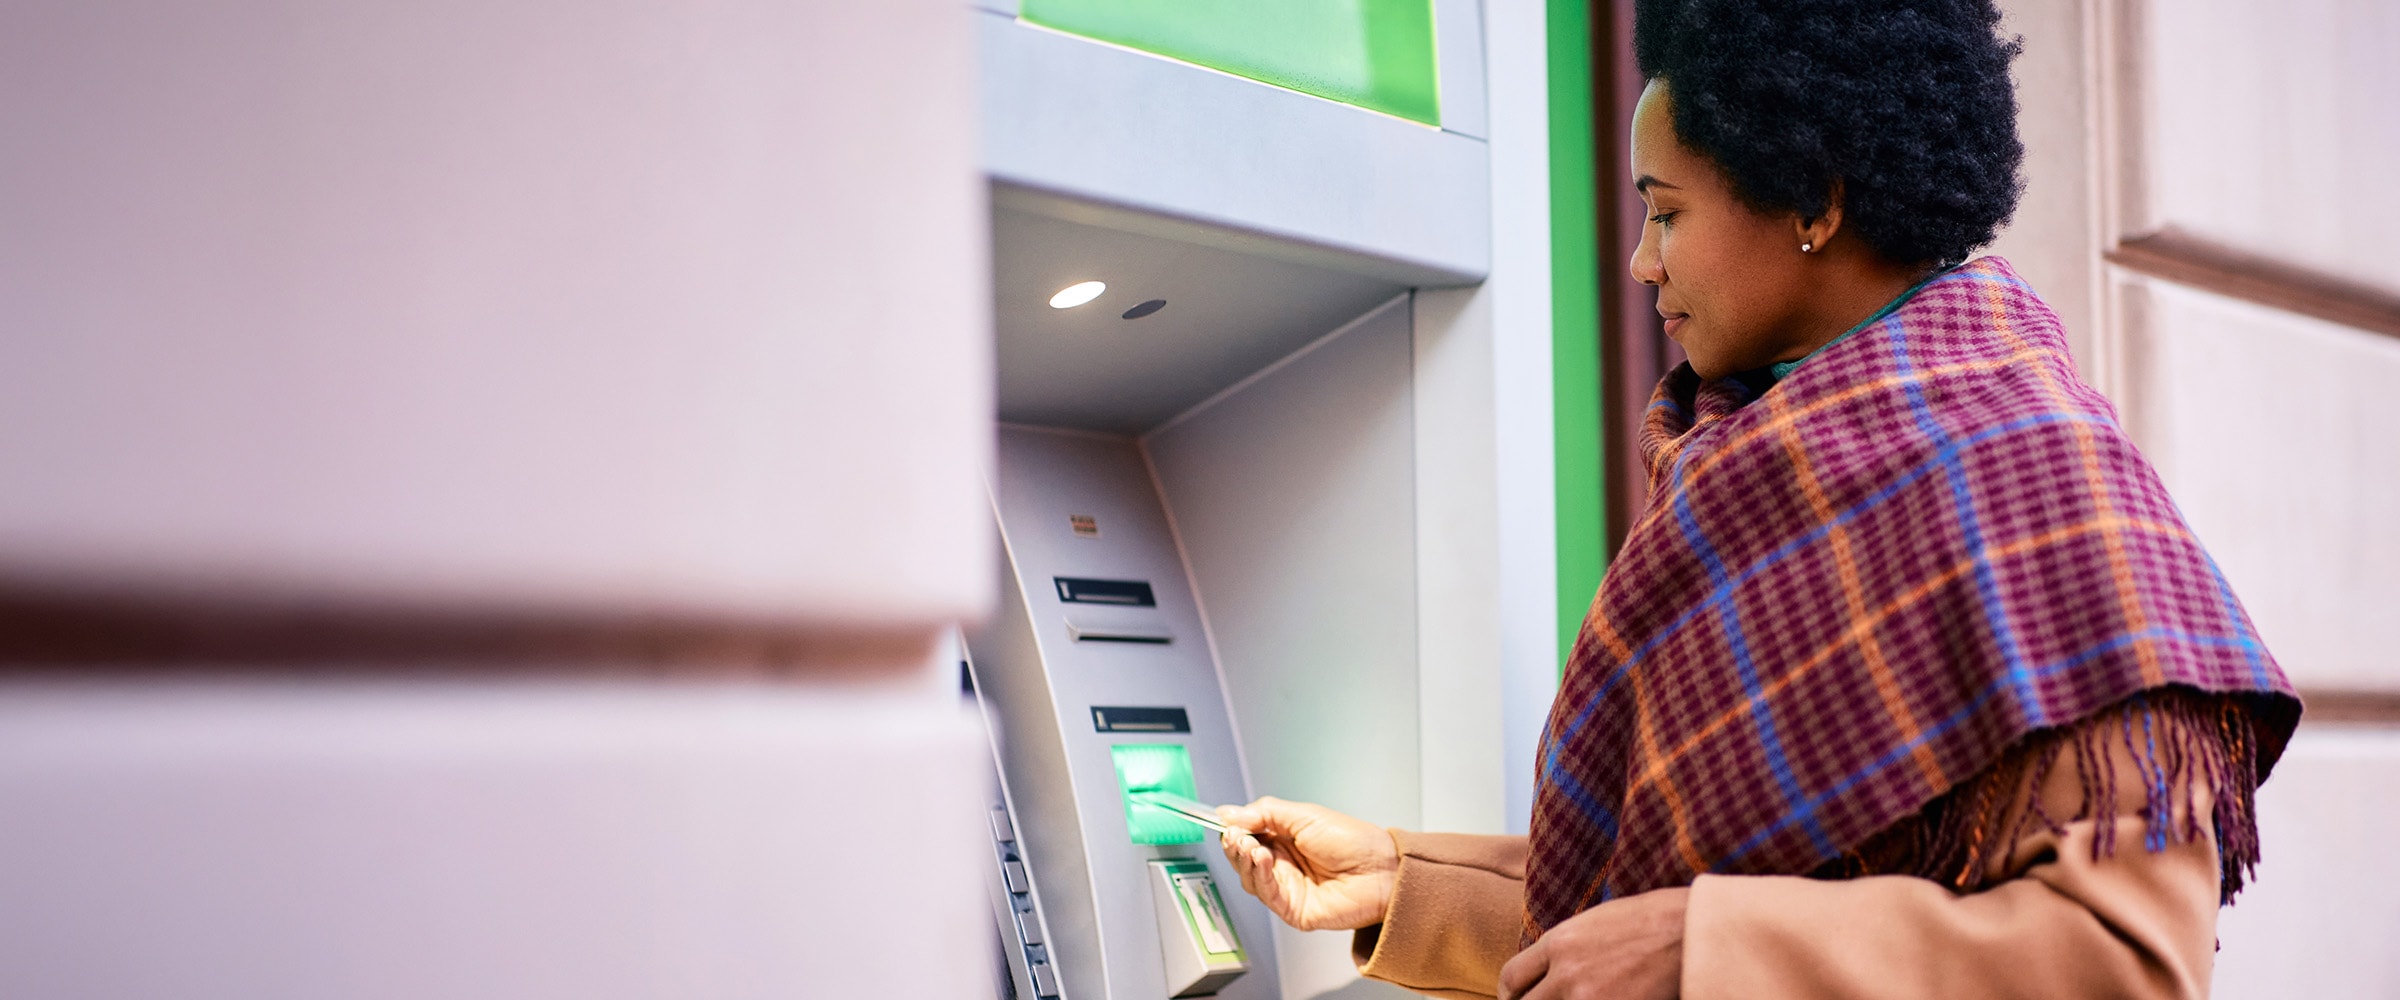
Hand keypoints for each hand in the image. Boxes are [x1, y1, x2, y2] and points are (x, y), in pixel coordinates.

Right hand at [1215, 796, 1397, 930]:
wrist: (1381, 870)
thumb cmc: (1354, 842)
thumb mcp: (1304, 815)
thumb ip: (1265, 813)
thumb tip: (1229, 813)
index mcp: (1285, 840)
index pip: (1247, 836)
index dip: (1234, 830)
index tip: (1223, 822)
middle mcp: (1284, 865)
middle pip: (1243, 859)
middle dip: (1236, 845)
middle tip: (1237, 835)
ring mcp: (1287, 888)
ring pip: (1249, 878)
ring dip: (1245, 860)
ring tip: (1252, 845)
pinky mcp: (1292, 910)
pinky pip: (1266, 895)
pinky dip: (1260, 875)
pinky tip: (1263, 860)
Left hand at [1497, 887, 1687, 999]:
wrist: (1692, 931)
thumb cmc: (1654, 919)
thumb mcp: (1598, 921)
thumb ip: (1568, 945)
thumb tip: (1551, 965)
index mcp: (1559, 942)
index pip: (1512, 977)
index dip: (1511, 994)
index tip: (1516, 999)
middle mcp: (1566, 972)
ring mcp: (1587, 998)